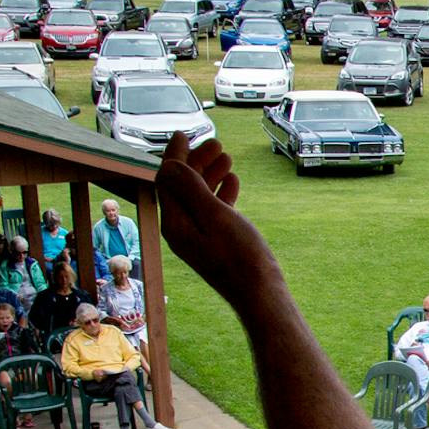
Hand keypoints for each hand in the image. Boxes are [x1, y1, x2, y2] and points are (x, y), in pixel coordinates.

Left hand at [157, 133, 278, 305]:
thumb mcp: (215, 216)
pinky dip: (220, 193)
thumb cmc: (241, 257)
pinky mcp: (214, 243)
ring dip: (210, 174)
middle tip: (216, 143)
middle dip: (196, 161)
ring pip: (198, 197)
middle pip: (181, 186)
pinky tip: (233, 182)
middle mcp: (181, 230)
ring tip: (227, 157)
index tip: (183, 133)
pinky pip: (211, 211)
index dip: (175, 155)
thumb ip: (191, 188)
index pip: (167, 180)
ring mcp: (197, 237)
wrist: (261, 295)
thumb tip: (169, 164)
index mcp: (175, 223)